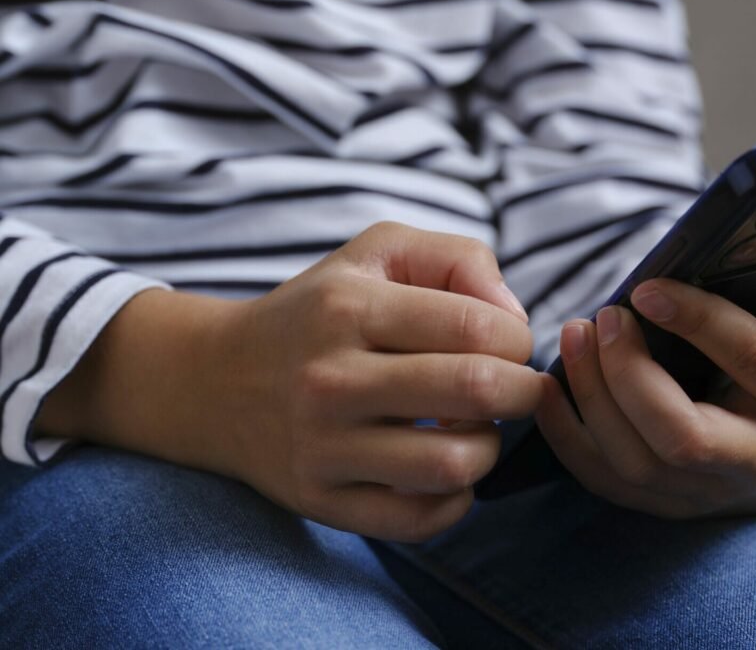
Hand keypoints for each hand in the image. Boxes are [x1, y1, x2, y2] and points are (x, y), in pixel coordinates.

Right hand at [39, 223, 544, 541]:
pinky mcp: (319, 500)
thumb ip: (458, 259)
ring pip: (453, 464)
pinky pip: (418, 519)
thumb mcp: (377, 253)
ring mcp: (321, 447)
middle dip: (523, 391)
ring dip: (489, 446)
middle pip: (474, 391)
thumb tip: (514, 316)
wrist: (215, 379)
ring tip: (475, 427)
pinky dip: (455, 500)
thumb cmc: (319, 310)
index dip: (518, 339)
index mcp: (350, 307)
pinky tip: (446, 467)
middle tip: (517, 388)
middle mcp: (332, 378)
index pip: (475, 326)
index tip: (509, 344)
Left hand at [535, 215, 755, 517]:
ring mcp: (703, 492)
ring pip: (633, 459)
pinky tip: (551, 386)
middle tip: (602, 317)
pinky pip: (602, 479)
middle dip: (631, 376)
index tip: (649, 285)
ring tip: (572, 335)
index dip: (703, 324)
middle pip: (682, 435)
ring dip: (591, 396)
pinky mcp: (661, 503)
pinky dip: (567, 435)